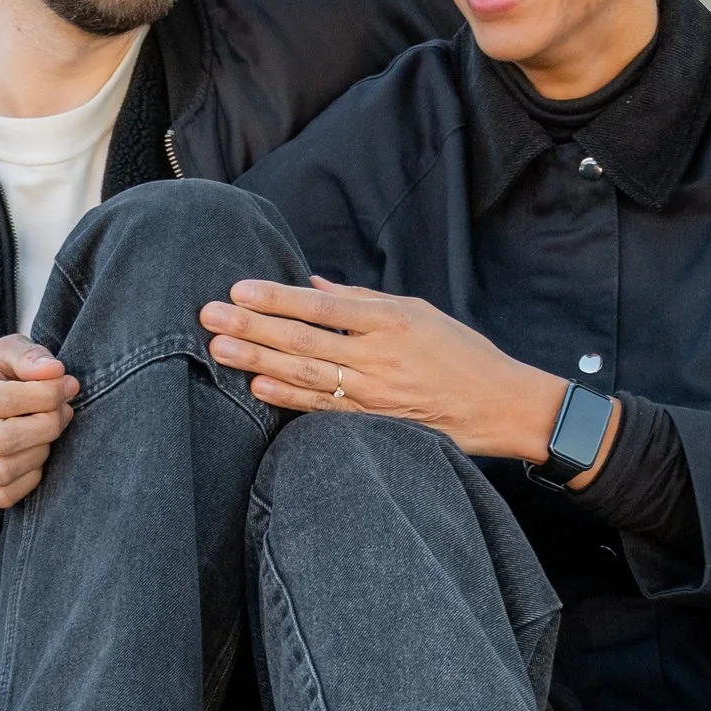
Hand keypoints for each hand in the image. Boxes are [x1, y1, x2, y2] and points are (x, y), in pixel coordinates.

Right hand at [0, 334, 79, 507]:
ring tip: (47, 432)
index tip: (67, 386)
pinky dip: (29, 478)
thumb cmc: (0, 373)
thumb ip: (31, 355)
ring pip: (4, 471)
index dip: (46, 396)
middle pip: (4, 439)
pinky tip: (34, 454)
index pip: (4, 399)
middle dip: (47, 427)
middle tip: (63, 412)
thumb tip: (53, 372)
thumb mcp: (12, 351)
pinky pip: (3, 495)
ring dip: (39, 452)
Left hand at [202, 276, 580, 465]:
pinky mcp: (374, 422)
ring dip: (258, 361)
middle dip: (252, 327)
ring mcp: (374, 394)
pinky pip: (323, 409)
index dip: (277, 298)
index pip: (321, 307)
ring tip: (219, 349)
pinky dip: (288, 399)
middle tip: (209, 316)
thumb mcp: (418, 312)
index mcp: (390, 320)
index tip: (239, 289)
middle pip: (303, 340)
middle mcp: (378, 356)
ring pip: (306, 375)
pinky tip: (256, 387)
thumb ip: (361, 300)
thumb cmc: (460, 353)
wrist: (501, 406)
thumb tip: (310, 288)